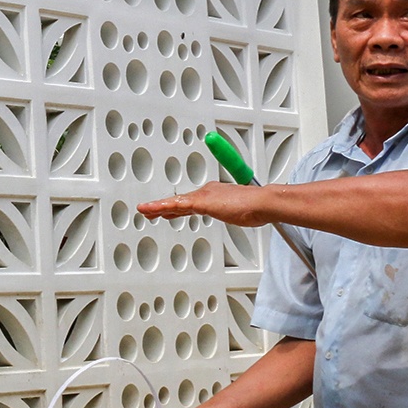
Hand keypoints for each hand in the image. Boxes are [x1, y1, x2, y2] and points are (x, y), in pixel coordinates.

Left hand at [137, 182, 270, 227]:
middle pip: (179, 202)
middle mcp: (207, 192)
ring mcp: (203, 196)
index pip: (190, 202)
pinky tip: (150, 210)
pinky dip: (161, 207)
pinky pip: (176, 205)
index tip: (166, 211)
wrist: (263, 203)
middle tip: (148, 210)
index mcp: (215, 194)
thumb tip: (243, 216)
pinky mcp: (201, 202)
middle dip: (162, 207)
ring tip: (144, 210)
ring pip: (174, 202)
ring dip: (157, 206)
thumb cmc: (257, 207)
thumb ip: (239, 213)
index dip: (176, 207)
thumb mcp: (243, 212)